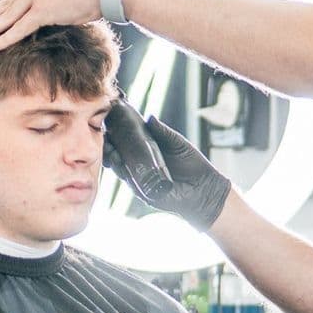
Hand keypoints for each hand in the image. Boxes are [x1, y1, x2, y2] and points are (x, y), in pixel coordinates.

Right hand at [103, 103, 231, 230]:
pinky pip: (131, 183)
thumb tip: (149, 117)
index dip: (118, 136)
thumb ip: (164, 133)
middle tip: (105, 136)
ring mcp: (143, 182)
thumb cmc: (195, 167)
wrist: (207, 189)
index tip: (110, 125)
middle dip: (110, 147)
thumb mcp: (178, 144)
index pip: (129, 145)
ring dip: (113, 159)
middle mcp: (143, 169)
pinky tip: (119, 163)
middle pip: (120, 157)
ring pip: (121, 170)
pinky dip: (123, 173)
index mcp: (149, 156)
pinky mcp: (146, 194)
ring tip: (110, 149)